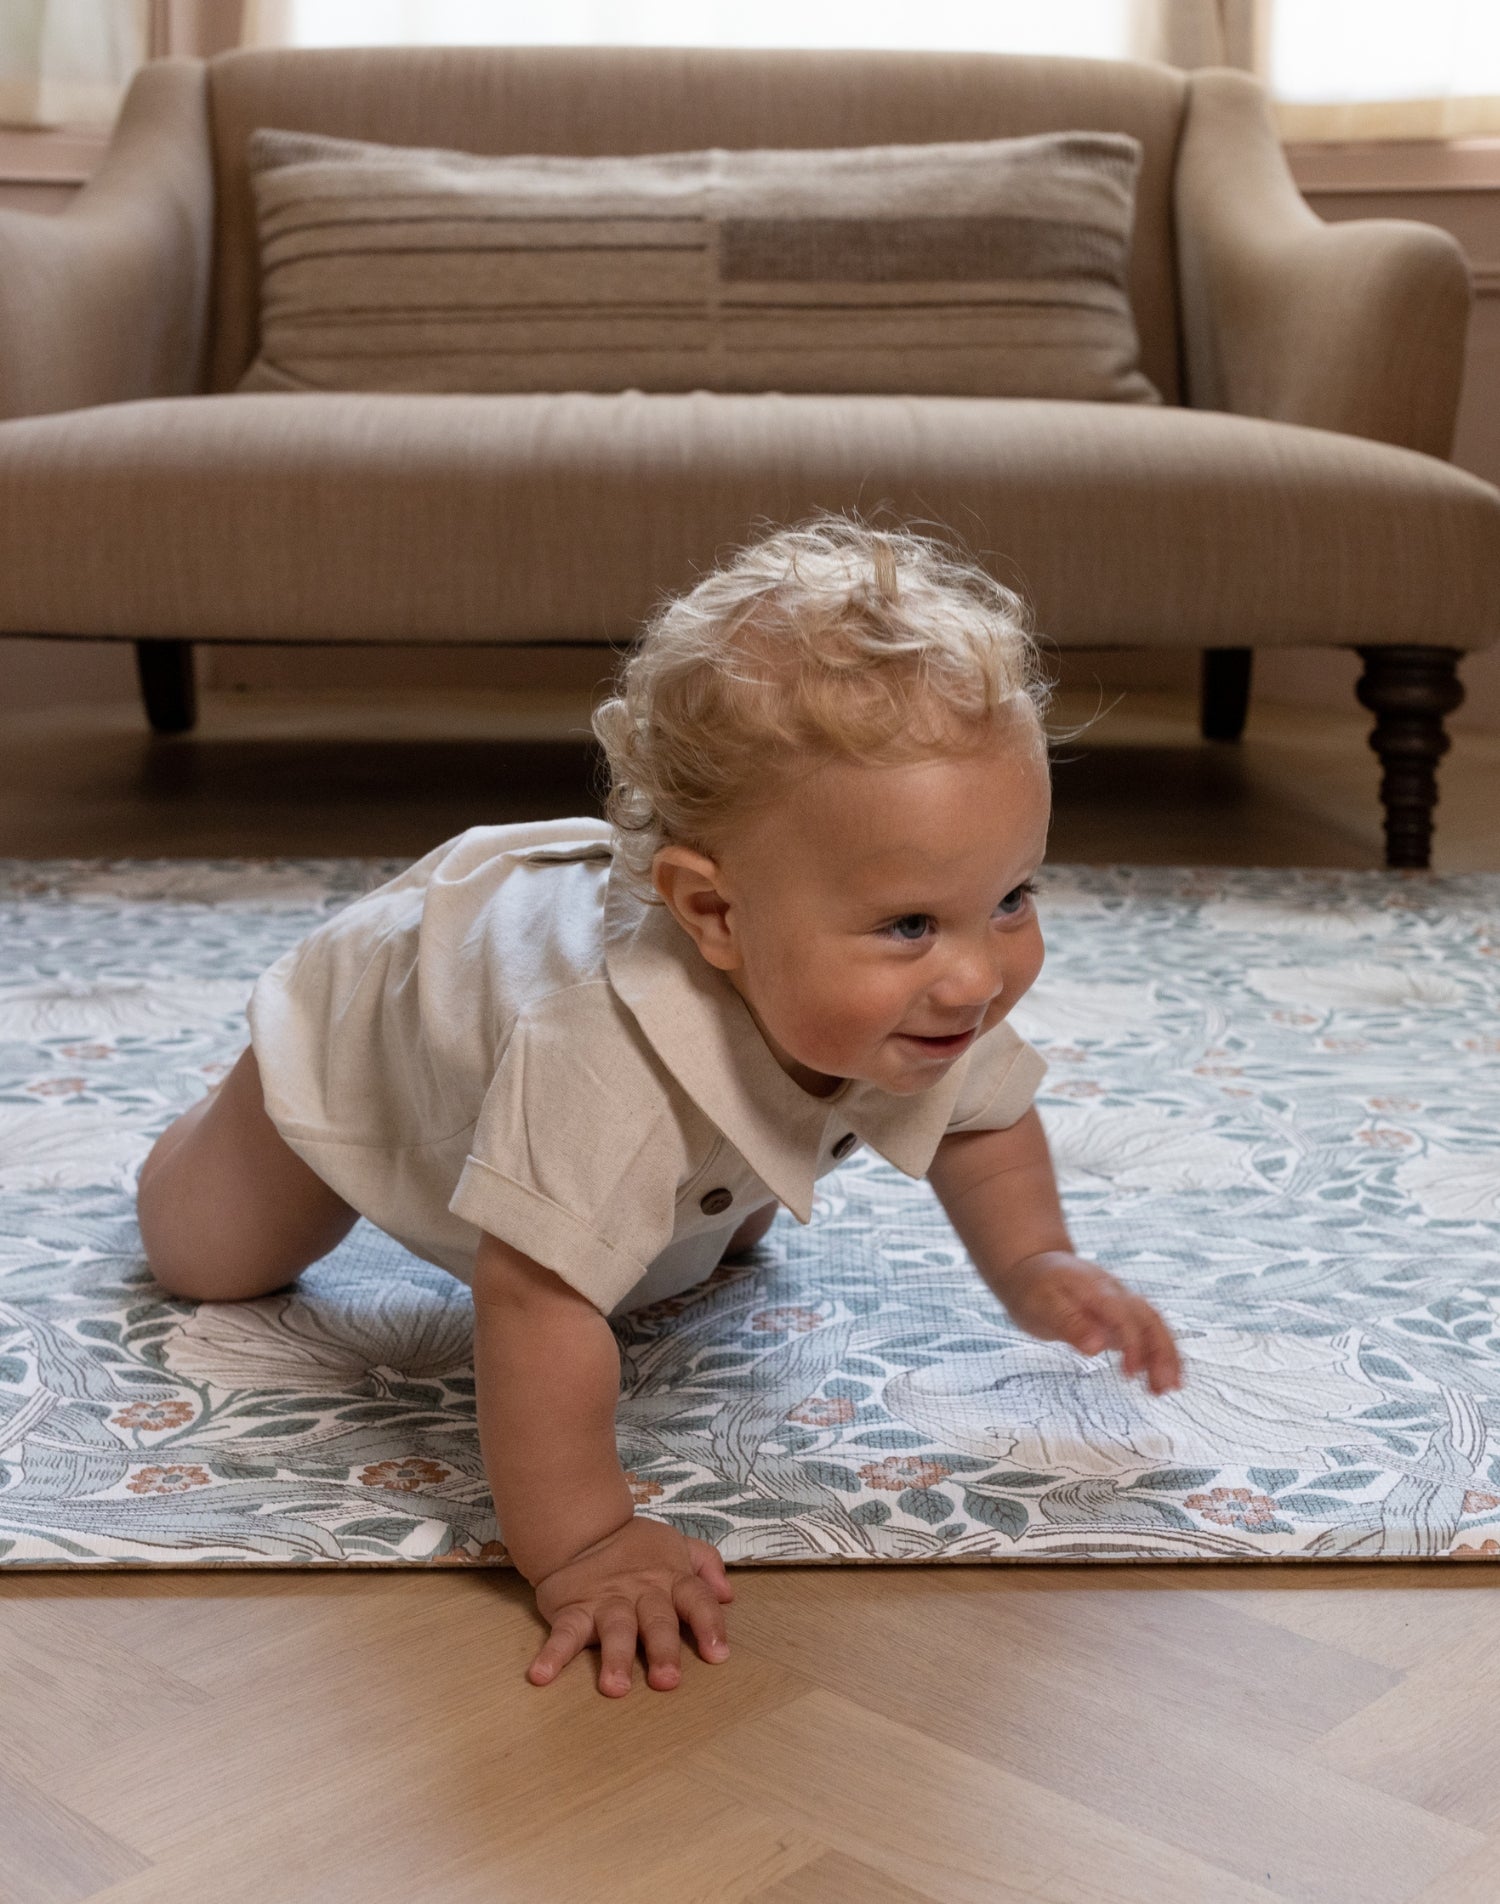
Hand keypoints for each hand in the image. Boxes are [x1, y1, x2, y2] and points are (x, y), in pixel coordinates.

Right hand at [527, 1514, 733, 1696]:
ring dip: (615, 1657)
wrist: (583, 1529)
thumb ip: (706, 1564)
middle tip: (666, 1681)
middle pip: (656, 1621)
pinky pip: (564, 1633)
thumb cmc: (637, 1549)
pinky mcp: (574, 1610)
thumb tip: (729, 1595)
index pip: (697, 1600)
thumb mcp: (677, 1546)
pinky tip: (541, 1675)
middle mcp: (642, 1592)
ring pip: (615, 1629)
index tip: (718, 1656)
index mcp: (670, 1579)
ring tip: (615, 1687)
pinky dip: (552, 1654)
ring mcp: (607, 1602)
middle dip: (662, 1650)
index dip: (709, 1625)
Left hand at [994, 1250, 1182, 1394]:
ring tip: (1169, 1388)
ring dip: (1166, 1355)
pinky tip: (1160, 1378)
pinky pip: (1147, 1333)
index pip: (1124, 1314)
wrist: (1032, 1265)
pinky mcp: (1120, 1317)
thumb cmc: (1033, 1286)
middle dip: (1162, 1351)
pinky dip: (1158, 1354)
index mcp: (1096, 1288)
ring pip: (1154, 1325)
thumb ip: (1069, 1324)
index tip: (1130, 1373)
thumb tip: (1095, 1348)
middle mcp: (1115, 1293)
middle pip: (1150, 1318)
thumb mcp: (1041, 1304)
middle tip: (1166, 1387)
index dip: (1132, 1343)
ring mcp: (1121, 1303)